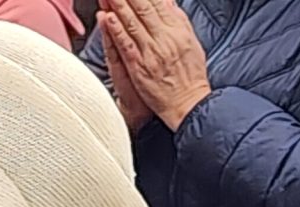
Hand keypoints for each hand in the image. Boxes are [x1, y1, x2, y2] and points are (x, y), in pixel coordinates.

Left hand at [99, 0, 211, 130]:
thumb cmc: (191, 76)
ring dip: (118, 5)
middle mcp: (165, 38)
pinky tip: (107, 17)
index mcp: (177, 30)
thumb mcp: (191, 42)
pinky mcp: (140, 67)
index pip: (158, 2)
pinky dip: (116, 30)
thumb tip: (168, 2)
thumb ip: (179, 20)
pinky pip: (126, 45)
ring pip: (132, 23)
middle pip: (143, 8)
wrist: (189, 104)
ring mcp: (151, 52)